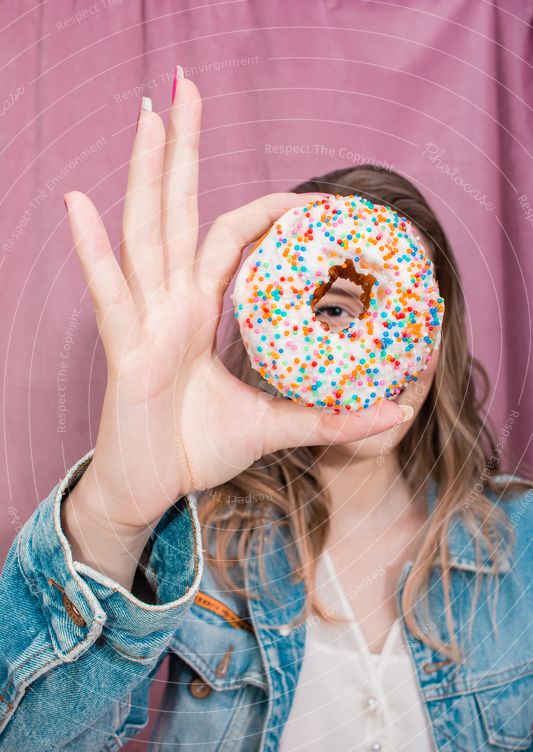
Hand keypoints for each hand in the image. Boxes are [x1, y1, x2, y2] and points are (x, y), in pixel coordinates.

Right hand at [62, 76, 405, 586]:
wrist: (150, 488)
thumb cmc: (196, 449)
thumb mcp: (275, 426)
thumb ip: (330, 417)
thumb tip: (395, 411)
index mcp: (199, 310)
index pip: (231, 238)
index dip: (266, 211)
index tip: (310, 197)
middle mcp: (170, 303)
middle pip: (179, 211)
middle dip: (182, 150)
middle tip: (185, 88)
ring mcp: (145, 321)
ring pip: (147, 234)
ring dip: (148, 174)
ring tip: (150, 116)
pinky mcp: (126, 351)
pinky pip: (111, 294)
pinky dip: (93, 250)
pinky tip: (79, 202)